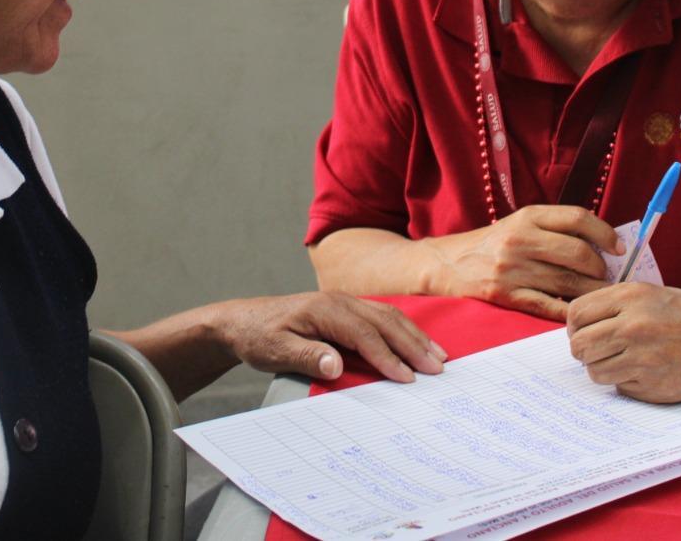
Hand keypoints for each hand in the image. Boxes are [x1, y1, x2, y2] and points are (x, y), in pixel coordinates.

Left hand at [211, 292, 447, 382]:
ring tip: (438, 355)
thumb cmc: (258, 337)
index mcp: (324, 310)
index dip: (387, 357)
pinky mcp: (345, 309)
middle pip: (385, 321)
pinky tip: (416, 342)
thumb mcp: (275, 351)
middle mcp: (339, 301)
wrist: (241, 321)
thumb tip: (336, 365)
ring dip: (414, 336)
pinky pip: (382, 316)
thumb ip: (307, 357)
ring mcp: (344, 302)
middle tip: (437, 368)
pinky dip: (404, 329)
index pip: (364, 334)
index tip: (407, 378)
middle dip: (413, 345)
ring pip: (388, 316)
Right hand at [420, 205, 621, 320]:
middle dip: (601, 269)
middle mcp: (520, 239)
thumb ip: (553, 230)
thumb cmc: (489, 246)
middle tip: (608, 277)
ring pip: (569, 282)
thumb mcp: (518, 226)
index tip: (619, 248)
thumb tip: (603, 246)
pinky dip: (570, 310)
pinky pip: (550, 306)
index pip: (577, 217)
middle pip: (579, 253)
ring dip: (591, 292)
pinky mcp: (506, 295)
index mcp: (527, 217)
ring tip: (598, 296)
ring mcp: (512, 268)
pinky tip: (577, 311)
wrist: (444, 265)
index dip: (605, 233)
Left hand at [566, 282, 680, 401]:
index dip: (577, 327)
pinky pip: (622, 389)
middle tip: (603, 352)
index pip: (575, 315)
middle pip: (579, 346)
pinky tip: (651, 374)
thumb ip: (619, 307)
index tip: (587, 332)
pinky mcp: (658, 387)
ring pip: (595, 371)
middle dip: (587, 351)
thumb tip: (582, 326)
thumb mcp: (657, 295)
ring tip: (627, 363)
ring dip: (606, 370)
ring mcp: (644, 359)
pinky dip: (630, 384)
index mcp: (631, 297)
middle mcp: (633, 326)